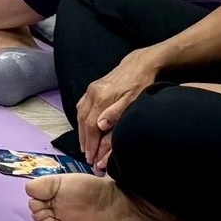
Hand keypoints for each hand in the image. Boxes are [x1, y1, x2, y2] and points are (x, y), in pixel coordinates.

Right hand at [75, 51, 160, 168]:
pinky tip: (84, 126)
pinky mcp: (93, 87)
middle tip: (87, 156)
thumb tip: (100, 125)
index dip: (90, 143)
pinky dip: (81, 119)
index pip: (91, 126)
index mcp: (102, 98)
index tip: (91, 157)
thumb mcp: (134, 100)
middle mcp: (93, 94)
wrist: (141, 64)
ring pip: (80, 114)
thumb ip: (116, 113)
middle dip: (84, 140)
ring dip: (81, 131)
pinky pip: (82, 106)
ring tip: (85, 145)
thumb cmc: (141, 84)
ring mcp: (91, 90)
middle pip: (82, 121)